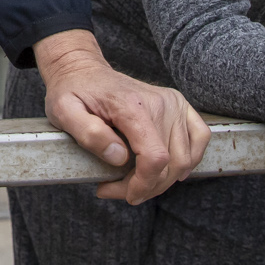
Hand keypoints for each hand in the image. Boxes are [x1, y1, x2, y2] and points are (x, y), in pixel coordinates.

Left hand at [33, 29, 209, 203]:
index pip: (155, 157)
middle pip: (170, 163)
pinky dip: (189, 159)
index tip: (127, 195)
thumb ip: (89, 134)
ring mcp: (173, 102)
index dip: (144, 184)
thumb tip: (119, 156)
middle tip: (117, 190)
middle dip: (147, 187)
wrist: (82, 69)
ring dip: (163, 180)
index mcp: (132, 106)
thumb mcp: (63, 111)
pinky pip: (200, 137)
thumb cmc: (72, 91)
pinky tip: (172, 171)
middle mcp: (160, 102)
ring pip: (184, 158)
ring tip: (133, 182)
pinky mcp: (179, 104)